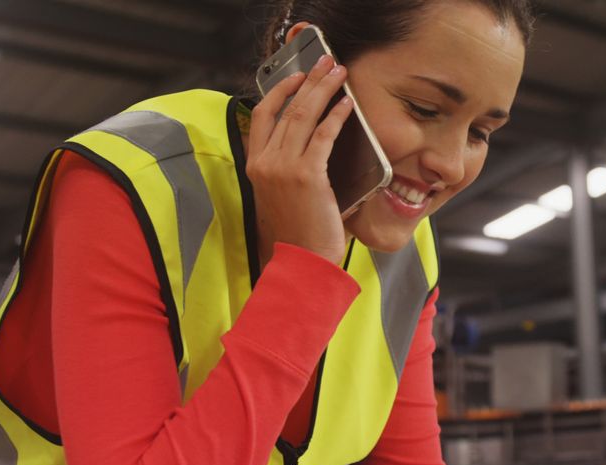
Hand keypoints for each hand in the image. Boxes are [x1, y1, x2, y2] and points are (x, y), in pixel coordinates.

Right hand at [245, 54, 353, 264]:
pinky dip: (337, 116)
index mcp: (256, 166)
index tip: (297, 76)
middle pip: (286, 108)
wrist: (302, 261)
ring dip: (324, 90)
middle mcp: (265, 162)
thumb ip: (296, 169)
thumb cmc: (301, 234)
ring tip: (340, 73)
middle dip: (309, 81)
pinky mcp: (307, 175)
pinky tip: (348, 105)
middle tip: (327, 63)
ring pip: (303, 115)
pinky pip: (323, 135)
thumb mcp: (287, 196)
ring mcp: (284, 167)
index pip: (262, 116)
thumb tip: (320, 144)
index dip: (280, 91)